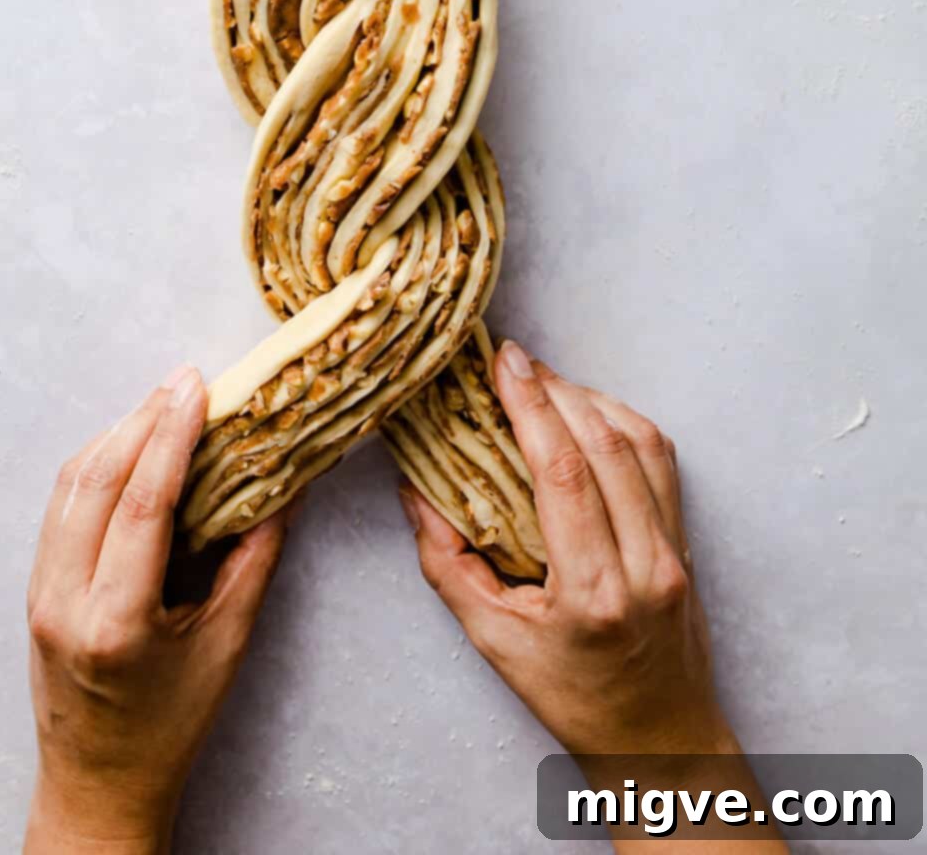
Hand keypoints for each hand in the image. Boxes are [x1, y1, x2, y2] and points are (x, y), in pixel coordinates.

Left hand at [24, 366, 289, 854]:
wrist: (98, 785)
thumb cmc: (170, 726)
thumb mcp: (227, 646)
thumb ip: (254, 560)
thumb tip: (284, 486)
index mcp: (115, 620)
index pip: (142, 502)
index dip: (171, 435)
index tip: (197, 387)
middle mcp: (64, 600)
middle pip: (97, 480)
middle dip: (144, 419)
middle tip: (187, 382)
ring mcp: (39, 593)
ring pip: (70, 485)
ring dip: (116, 434)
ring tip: (163, 403)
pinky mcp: (33, 588)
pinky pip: (60, 506)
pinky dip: (95, 465)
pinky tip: (129, 446)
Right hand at [400, 343, 733, 759]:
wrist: (660, 742)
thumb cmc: (575, 699)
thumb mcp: (495, 644)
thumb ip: (449, 565)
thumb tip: (416, 492)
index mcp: (593, 590)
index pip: (563, 470)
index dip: (531, 405)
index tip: (503, 362)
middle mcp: (644, 563)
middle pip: (604, 443)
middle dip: (554, 389)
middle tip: (513, 362)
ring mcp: (674, 551)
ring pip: (641, 442)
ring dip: (590, 399)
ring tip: (546, 383)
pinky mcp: (687, 542)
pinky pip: (662, 461)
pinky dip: (624, 423)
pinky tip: (589, 415)